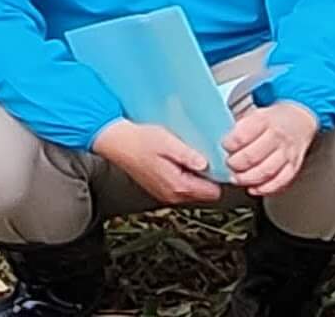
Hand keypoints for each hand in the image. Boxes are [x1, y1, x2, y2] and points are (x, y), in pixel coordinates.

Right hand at [90, 118, 219, 204]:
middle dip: (209, 177)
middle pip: (205, 193)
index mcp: (177, 186)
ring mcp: (166, 193)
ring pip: (194, 190)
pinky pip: (182, 187)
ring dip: (197, 176)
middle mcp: (173, 195)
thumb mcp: (167, 142)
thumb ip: (188, 155)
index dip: (220, 176)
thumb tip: (207, 164)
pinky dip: (185, 176)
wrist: (115, 141)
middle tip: (205, 155)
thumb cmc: (138, 140)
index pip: (213, 192)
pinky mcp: (161, 188)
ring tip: (191, 156)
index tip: (219, 161)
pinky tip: (179, 160)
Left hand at [222, 100, 319, 196]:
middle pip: (253, 156)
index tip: (225, 146)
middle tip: (229, 165)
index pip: (243, 135)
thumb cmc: (272, 120)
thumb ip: (238, 128)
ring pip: (266, 171)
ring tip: (237, 179)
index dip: (230, 144)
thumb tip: (219, 142)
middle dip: (236, 164)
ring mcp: (287, 153)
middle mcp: (277, 137)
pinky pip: (281, 181)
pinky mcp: (293, 166)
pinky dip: (265, 188)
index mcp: (264, 120)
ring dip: (248, 179)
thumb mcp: (254, 114)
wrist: (299, 121)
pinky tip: (254, 188)